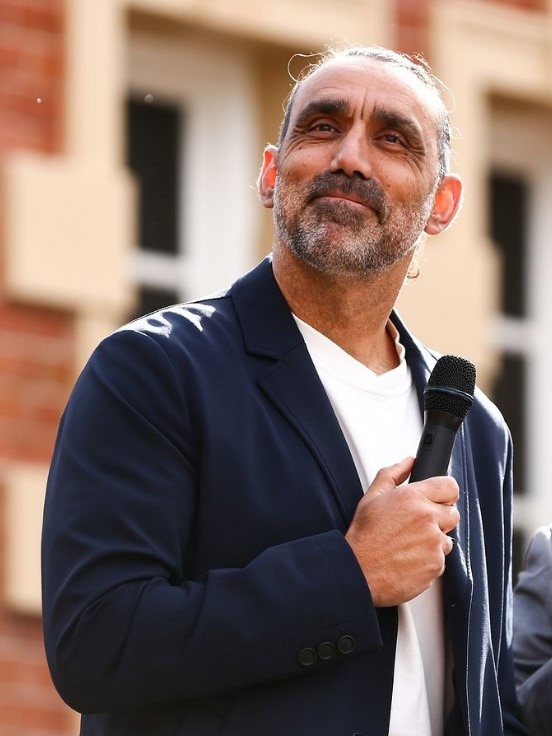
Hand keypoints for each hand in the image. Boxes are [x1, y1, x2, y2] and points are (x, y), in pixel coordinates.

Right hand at [345, 456, 458, 606]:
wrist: (359, 571)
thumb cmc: (364, 536)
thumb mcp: (372, 497)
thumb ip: (393, 474)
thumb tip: (408, 462)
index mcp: (412, 497)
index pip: (450, 486)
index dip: (444, 493)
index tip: (438, 499)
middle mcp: (427, 518)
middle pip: (453, 513)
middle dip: (438, 518)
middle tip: (416, 525)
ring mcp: (434, 543)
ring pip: (446, 539)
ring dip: (433, 541)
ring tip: (408, 544)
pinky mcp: (436, 566)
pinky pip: (441, 560)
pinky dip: (429, 560)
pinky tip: (409, 558)